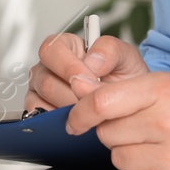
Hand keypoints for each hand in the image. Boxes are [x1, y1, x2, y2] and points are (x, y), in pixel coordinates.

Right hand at [24, 31, 147, 110]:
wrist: (130, 102)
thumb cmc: (123, 76)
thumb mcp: (125, 56)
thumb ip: (110, 50)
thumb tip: (91, 61)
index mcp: (65, 47)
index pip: (51, 50)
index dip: (69, 67)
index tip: (90, 80)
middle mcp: (48, 67)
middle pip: (46, 81)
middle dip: (73, 95)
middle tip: (93, 100)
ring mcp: (41, 89)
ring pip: (42, 101)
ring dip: (68, 110)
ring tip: (89, 111)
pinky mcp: (39, 110)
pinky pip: (38, 117)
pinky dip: (58, 122)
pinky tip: (77, 121)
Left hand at [66, 71, 169, 169]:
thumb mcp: (165, 85)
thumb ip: (122, 89)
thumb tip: (77, 91)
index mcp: (163, 90)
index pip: (101, 102)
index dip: (80, 113)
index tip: (75, 121)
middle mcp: (169, 123)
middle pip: (105, 133)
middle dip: (114, 133)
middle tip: (142, 130)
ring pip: (116, 159)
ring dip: (127, 155)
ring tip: (155, 148)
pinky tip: (159, 167)